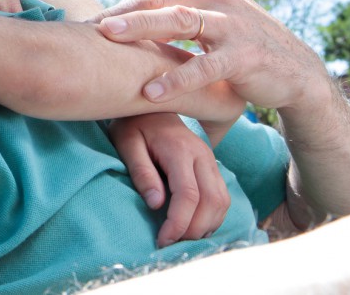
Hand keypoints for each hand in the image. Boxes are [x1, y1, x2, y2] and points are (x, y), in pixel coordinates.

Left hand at [92, 0, 328, 110]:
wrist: (295, 73)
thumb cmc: (240, 46)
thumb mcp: (208, 20)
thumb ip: (173, 12)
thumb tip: (120, 16)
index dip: (119, 4)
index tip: (89, 21)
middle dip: (120, 11)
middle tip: (87, 24)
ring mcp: (232, 22)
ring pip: (176, 20)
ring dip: (139, 28)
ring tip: (107, 37)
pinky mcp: (244, 55)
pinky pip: (203, 66)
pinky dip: (175, 79)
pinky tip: (150, 92)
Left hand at [109, 114, 230, 247]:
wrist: (150, 107)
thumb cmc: (133, 125)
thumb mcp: (127, 144)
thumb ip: (141, 172)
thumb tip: (156, 204)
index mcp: (180, 150)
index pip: (189, 195)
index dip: (178, 223)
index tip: (162, 240)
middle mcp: (202, 155)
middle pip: (212, 202)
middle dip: (194, 229)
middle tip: (172, 243)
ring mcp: (210, 160)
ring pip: (222, 202)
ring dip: (206, 225)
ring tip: (181, 238)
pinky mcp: (211, 165)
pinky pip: (221, 196)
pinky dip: (212, 216)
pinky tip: (193, 225)